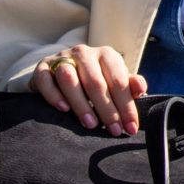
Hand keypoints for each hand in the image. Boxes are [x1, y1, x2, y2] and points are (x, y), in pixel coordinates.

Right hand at [30, 45, 147, 136]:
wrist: (60, 68)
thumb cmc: (94, 78)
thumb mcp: (113, 79)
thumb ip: (128, 84)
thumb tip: (141, 88)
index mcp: (106, 55)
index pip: (119, 80)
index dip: (126, 105)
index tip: (131, 127)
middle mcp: (85, 53)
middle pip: (96, 82)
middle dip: (107, 109)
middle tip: (113, 131)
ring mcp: (62, 58)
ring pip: (70, 79)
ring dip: (81, 103)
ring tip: (91, 124)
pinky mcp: (42, 68)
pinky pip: (46, 80)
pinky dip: (54, 95)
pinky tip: (63, 110)